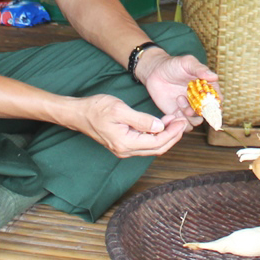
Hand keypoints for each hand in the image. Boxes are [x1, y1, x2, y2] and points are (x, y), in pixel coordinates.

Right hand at [70, 94, 189, 156]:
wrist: (78, 113)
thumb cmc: (96, 109)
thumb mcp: (120, 110)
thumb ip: (141, 120)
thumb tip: (160, 126)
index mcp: (126, 143)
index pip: (156, 142)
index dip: (172, 133)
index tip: (181, 121)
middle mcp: (125, 150)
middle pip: (157, 148)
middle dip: (172, 136)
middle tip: (182, 122)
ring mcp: (124, 149)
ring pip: (151, 147)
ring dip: (165, 136)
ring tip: (173, 121)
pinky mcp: (123, 144)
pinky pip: (144, 144)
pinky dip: (155, 135)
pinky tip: (160, 124)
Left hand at [135, 49, 217, 123]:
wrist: (155, 71)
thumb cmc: (173, 65)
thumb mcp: (187, 63)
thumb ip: (200, 69)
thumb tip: (215, 77)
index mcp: (206, 88)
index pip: (217, 99)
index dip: (216, 103)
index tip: (211, 103)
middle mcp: (200, 100)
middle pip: (208, 114)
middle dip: (201, 112)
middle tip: (192, 105)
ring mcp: (189, 108)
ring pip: (196, 121)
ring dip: (190, 116)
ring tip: (179, 100)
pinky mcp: (177, 114)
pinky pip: (183, 124)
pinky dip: (180, 121)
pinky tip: (173, 108)